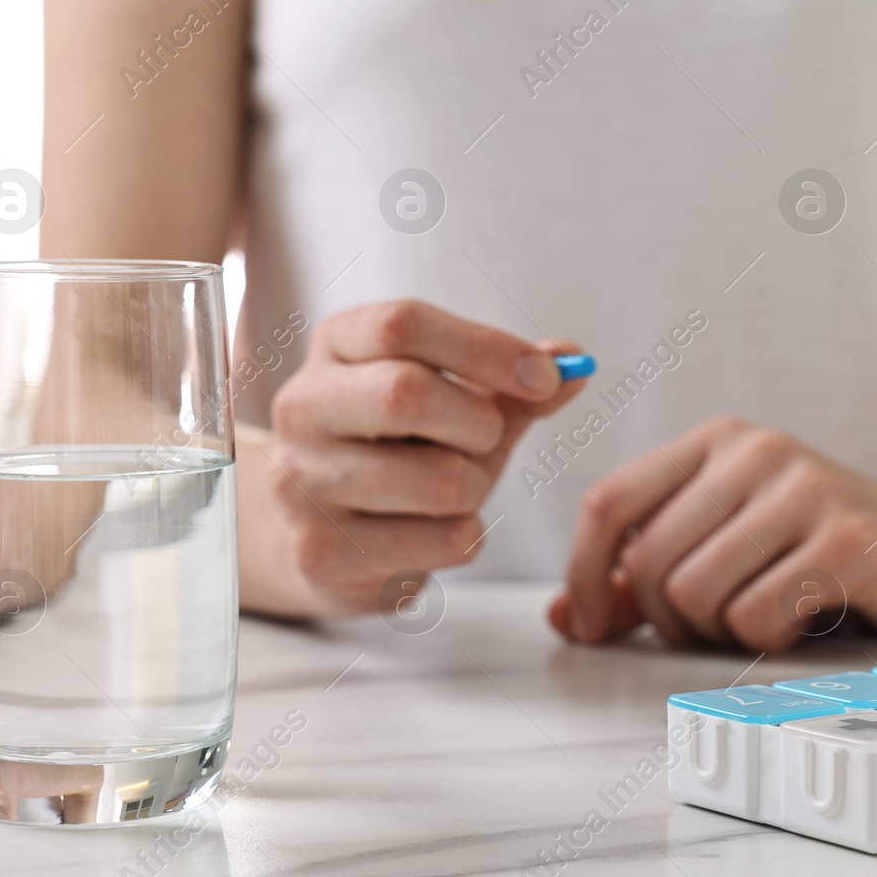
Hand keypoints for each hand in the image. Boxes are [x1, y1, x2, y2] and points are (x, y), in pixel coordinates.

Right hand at [239, 300, 585, 616]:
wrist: (321, 536)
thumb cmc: (400, 453)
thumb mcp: (456, 403)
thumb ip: (511, 383)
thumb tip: (574, 362)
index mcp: (335, 347)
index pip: (403, 324)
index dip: (486, 347)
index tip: (543, 377)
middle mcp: (304, 407)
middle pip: (406, 393)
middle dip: (478, 424)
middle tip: (489, 439)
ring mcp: (302, 482)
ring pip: (438, 480)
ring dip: (476, 489)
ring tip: (454, 489)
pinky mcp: (320, 552)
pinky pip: (442, 542)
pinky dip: (464, 537)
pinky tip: (431, 532)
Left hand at [550, 415, 876, 651]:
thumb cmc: (821, 552)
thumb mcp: (728, 546)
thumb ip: (643, 577)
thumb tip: (561, 618)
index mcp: (717, 441)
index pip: (609, 502)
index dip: (585, 574)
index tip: (593, 624)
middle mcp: (757, 451)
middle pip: (650, 561)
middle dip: (665, 618)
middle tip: (711, 626)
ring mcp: (805, 490)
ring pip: (697, 594)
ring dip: (717, 632)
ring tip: (760, 616)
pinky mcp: (845, 542)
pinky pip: (755, 617)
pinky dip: (765, 639)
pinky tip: (801, 619)